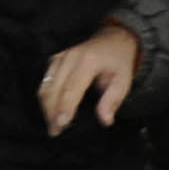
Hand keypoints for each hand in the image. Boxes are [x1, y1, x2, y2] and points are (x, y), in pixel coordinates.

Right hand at [39, 22, 139, 136]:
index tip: (62, 125)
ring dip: (46, 107)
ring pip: (45, 86)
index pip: (71, 89)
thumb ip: (113, 100)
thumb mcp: (124, 80)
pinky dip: (45, 98)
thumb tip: (105, 120)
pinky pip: (44, 81)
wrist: (114, 38)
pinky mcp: (53, 59)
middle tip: (55, 131)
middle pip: (53, 89)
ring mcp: (59, 57)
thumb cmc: (119, 61)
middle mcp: (69, 57)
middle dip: (51, 112)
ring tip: (52, 125)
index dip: (65, 108)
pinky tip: (49, 111)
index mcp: (87, 62)